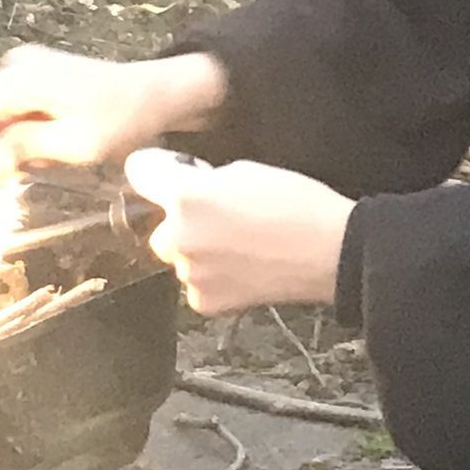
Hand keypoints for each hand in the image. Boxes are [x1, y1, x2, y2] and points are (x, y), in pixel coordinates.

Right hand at [0, 46, 225, 167]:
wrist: (156, 95)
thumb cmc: (122, 118)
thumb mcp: (72, 143)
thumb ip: (20, 148)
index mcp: (21, 77)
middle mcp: (16, 66)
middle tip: (31, 168)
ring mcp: (26, 68)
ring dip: (14, 143)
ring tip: (51, 154)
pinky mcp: (36, 77)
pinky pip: (12, 110)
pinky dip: (26, 133)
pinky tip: (53, 143)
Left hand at [123, 149, 354, 314]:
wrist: (331, 252)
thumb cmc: (296, 204)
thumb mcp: (245, 170)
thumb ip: (204, 180)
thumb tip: (190, 187)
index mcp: (186, 195)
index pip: (138, 170)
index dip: (155, 167)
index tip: (167, 170)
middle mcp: (178, 236)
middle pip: (158, 223)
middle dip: (180, 218)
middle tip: (219, 216)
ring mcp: (190, 273)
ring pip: (177, 255)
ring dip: (196, 249)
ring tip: (238, 244)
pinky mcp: (205, 302)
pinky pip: (195, 283)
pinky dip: (212, 277)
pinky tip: (242, 268)